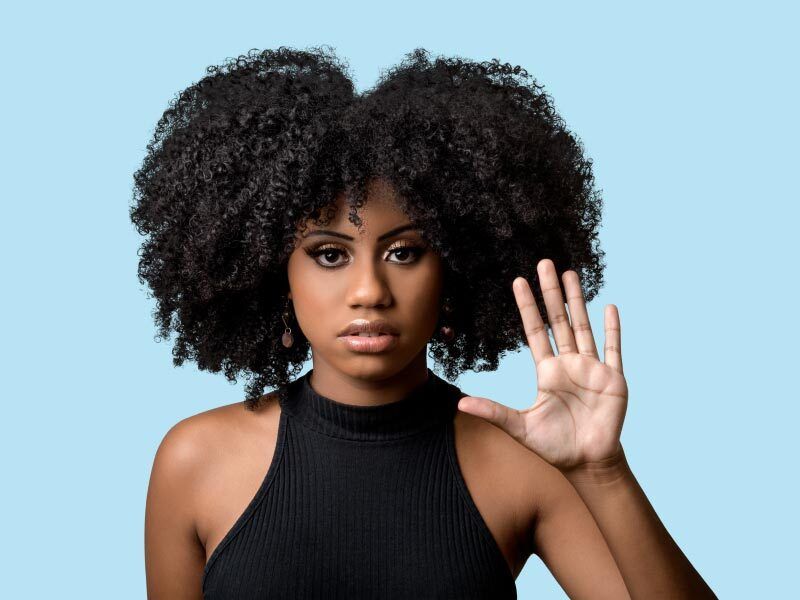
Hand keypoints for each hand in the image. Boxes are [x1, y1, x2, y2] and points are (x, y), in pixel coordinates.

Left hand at [457, 258, 628, 471]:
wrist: (587, 463)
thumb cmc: (554, 446)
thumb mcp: (519, 427)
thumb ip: (494, 411)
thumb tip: (460, 403)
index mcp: (547, 371)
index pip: (534, 330)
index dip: (527, 307)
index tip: (518, 281)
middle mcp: (568, 364)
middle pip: (559, 320)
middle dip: (551, 292)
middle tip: (545, 263)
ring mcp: (591, 368)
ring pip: (583, 326)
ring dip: (578, 300)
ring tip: (572, 273)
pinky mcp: (612, 378)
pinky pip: (612, 349)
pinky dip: (612, 329)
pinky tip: (609, 307)